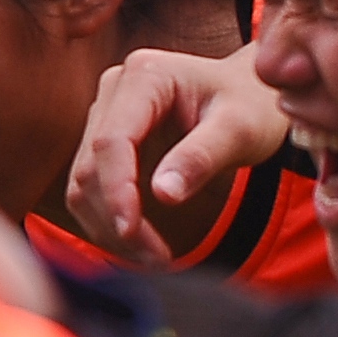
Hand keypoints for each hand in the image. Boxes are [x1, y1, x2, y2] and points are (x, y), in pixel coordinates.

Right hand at [65, 44, 290, 265]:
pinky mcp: (108, 139)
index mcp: (144, 76)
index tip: (132, 232)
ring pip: (84, 179)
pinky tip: (142, 242)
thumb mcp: (240, 130)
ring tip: (153, 258)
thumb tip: (163, 195)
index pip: (111, 140)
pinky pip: (94, 185)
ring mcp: (107, 113)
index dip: (116, 190)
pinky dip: (110, 218)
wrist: (250, 94)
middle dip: (116, 216)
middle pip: (92, 164)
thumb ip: (201, 158)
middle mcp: (114, 90)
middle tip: (157, 261)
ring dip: (109, 224)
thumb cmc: (252, 105)